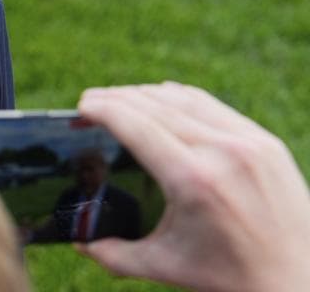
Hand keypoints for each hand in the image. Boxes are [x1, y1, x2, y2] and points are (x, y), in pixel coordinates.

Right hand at [76, 82, 309, 291]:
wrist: (300, 280)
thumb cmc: (233, 278)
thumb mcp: (165, 266)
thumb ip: (114, 255)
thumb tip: (79, 242)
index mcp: (193, 180)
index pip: (136, 124)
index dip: (102, 109)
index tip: (81, 106)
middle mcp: (223, 152)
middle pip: (154, 105)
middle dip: (116, 98)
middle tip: (90, 102)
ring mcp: (249, 142)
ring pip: (183, 99)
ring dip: (145, 94)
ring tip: (120, 100)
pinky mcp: (265, 142)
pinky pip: (212, 107)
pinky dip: (179, 98)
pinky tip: (161, 99)